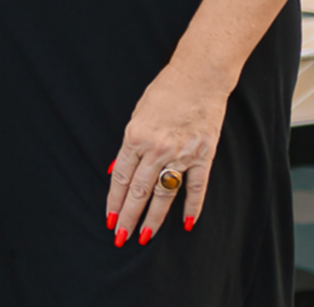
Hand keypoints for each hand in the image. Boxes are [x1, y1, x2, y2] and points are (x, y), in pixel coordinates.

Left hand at [105, 63, 227, 246]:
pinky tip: (187, 223)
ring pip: (164, 194)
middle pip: (139, 191)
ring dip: (154, 217)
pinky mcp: (203, 155)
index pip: (121, 178)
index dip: (114, 201)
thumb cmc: (164, 92)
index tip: (109, 219)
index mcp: (135, 138)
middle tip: (121, 237)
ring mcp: (181, 154)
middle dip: (128, 217)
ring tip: (144, 236)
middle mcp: (157, 149)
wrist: (199, 76)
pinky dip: (192, 206)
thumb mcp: (137, 115)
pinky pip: (197, 187)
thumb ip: (129, 147)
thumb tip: (116, 170)